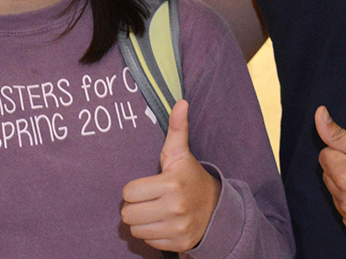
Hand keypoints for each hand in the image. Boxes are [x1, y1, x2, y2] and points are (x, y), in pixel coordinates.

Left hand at [121, 100, 217, 251]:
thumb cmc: (189, 177)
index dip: (133, 190)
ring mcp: (178, 228)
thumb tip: (181, 102)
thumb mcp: (180, 154)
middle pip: (128, 214)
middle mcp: (175, 208)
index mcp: (171, 184)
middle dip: (133, 207)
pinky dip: (152, 234)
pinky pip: (148, 242)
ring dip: (141, 222)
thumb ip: (177, 128)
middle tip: (147, 200)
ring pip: (136, 230)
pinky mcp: (180, 243)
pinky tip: (162, 223)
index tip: (146, 186)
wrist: (217, 208)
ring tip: (154, 211)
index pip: (128, 193)